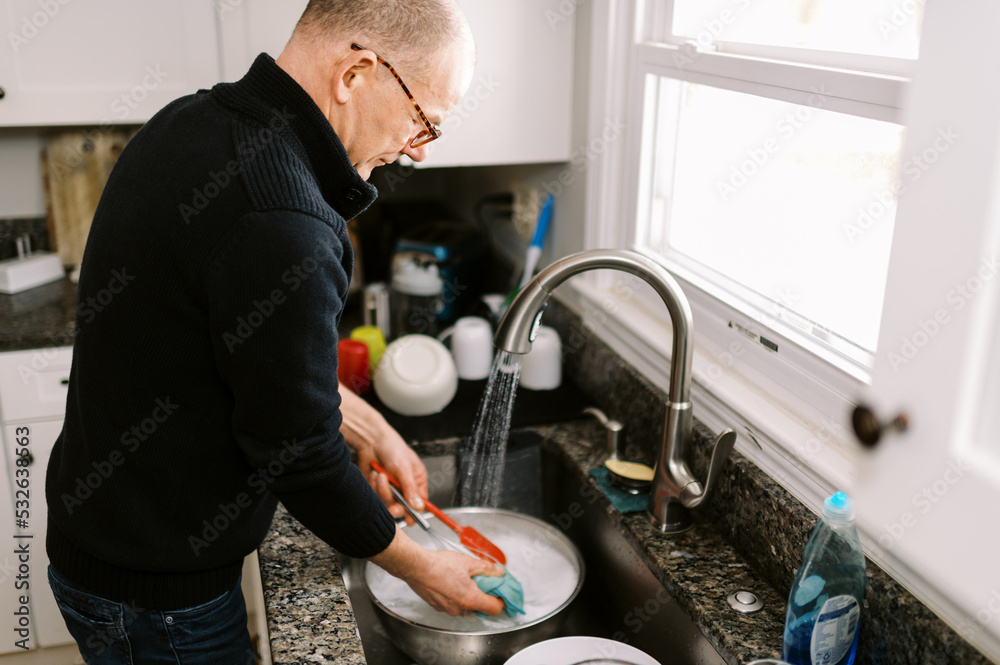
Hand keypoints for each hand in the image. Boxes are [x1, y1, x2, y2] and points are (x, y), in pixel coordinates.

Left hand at [338, 381, 427, 521]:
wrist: (370, 440)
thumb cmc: (392, 447)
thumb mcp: (404, 468)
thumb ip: (410, 489)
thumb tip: (418, 506)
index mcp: (417, 480)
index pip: (420, 502)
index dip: (415, 512)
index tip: (409, 519)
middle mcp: (405, 486)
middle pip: (403, 507)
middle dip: (395, 504)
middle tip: (391, 504)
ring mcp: (391, 488)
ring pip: (388, 502)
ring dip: (383, 490)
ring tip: (381, 474)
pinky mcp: (378, 488)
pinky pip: (377, 496)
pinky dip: (375, 486)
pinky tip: (376, 473)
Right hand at [370, 527, 505, 615]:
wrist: (415, 566)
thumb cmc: (439, 565)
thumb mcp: (469, 562)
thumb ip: (487, 568)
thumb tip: (498, 572)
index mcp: (470, 599)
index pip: (495, 609)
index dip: (501, 601)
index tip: (502, 593)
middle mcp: (459, 608)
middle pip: (480, 608)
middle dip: (484, 596)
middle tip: (484, 582)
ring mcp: (448, 609)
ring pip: (466, 607)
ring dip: (469, 596)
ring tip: (466, 579)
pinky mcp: (437, 606)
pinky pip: (453, 604)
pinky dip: (456, 596)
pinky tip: (453, 582)